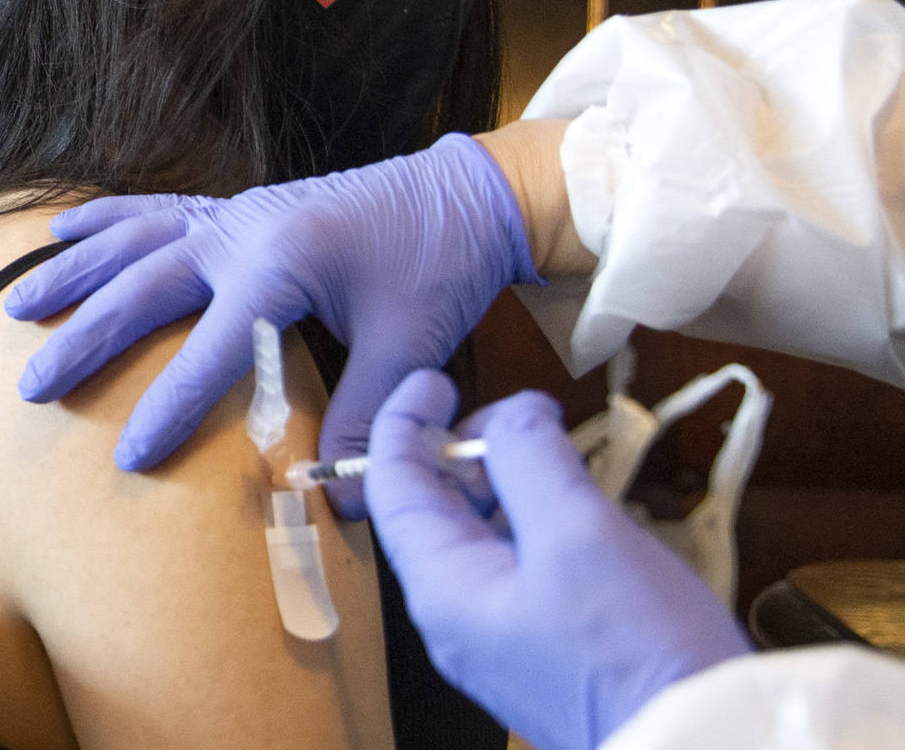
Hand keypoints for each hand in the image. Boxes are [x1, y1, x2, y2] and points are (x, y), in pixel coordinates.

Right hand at [6, 133, 542, 518]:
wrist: (461, 196)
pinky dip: (105, 219)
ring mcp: (236, 213)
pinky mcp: (239, 208)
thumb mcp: (409, 346)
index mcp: (282, 265)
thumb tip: (335, 496)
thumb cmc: (437, 265)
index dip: (168, 409)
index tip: (127, 457)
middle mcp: (243, 231)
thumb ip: (367, 418)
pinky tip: (62, 227)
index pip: (209, 350)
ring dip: (75, 273)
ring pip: (134, 242)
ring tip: (18, 306)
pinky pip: (155, 209)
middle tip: (35, 385)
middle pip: (144, 287)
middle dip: (86, 338)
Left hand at [364, 370, 751, 749]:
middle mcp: (458, 610)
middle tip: (525, 412)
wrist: (700, 744)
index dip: (403, 422)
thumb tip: (516, 412)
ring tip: (556, 445)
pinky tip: (576, 496)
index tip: (434, 378)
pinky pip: (520, 557)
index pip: (392, 486)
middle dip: (469, 445)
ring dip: (509, 476)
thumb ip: (532, 460)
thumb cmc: (634, 650)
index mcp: (443, 586)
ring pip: (482, 529)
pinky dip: (537, 513)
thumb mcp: (578, 533)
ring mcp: (499, 628)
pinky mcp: (542, 636)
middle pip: (436, 505)